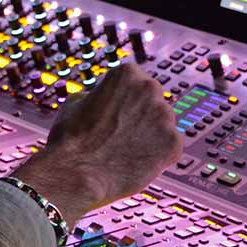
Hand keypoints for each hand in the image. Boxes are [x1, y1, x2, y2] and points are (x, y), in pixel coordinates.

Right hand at [10, 64, 182, 226]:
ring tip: (125, 148)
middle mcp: (150, 89)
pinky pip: (170, 145)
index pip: (134, 81)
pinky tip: (135, 159)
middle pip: (152, 100)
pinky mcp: (174, 143)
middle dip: (140, 114)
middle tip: (121, 131)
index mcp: (127, 74)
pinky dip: (157, 153)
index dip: (122, 99)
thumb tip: (111, 99)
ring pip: (162, 123)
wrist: (75, 173)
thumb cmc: (72, 137)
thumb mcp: (77, 99)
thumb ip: (101, 93)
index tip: (114, 111)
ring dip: (149, 133)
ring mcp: (165, 116)